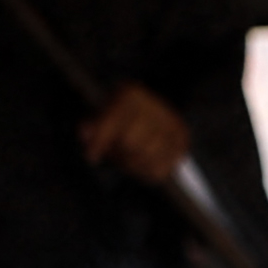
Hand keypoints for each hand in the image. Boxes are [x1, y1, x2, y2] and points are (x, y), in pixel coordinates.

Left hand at [78, 80, 196, 185]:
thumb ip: (93, 126)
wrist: (152, 111)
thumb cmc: (121, 115)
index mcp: (131, 94)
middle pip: (131, 143)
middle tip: (115, 153)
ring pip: (146, 158)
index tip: (91, 156)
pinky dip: (147, 172)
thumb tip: (86, 135)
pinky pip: (161, 169)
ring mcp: (172, 124)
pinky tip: (141, 165)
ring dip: (132, 165)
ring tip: (128, 159)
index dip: (100, 142)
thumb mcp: (102, 115)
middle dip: (119, 154)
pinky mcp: (182, 141)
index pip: (114, 122)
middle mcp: (155, 106)